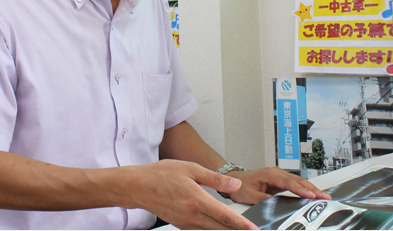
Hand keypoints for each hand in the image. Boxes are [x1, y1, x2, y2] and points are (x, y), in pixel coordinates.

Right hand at [125, 160, 258, 229]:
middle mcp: (192, 216)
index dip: (243, 225)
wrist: (138, 186)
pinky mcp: (180, 225)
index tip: (254, 230)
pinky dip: (212, 230)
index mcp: (198, 201)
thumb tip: (234, 185)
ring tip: (238, 230)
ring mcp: (186, 223)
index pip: (226, 217)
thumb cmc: (160, 175)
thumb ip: (215, 179)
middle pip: (221, 229)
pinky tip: (218, 227)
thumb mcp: (190, 169)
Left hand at [225, 167, 331, 204]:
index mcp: (270, 174)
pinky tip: (313, 194)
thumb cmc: (241, 185)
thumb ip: (264, 199)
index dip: (301, 190)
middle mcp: (276, 173)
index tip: (311, 196)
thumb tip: (277, 205)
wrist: (236, 179)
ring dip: (311, 189)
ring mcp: (279, 176)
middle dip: (312, 189)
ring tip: (323, 196)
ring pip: (299, 181)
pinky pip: (296, 184)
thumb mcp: (250, 195)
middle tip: (325, 196)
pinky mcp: (280, 181)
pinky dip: (305, 189)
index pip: (289, 182)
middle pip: (298, 180)